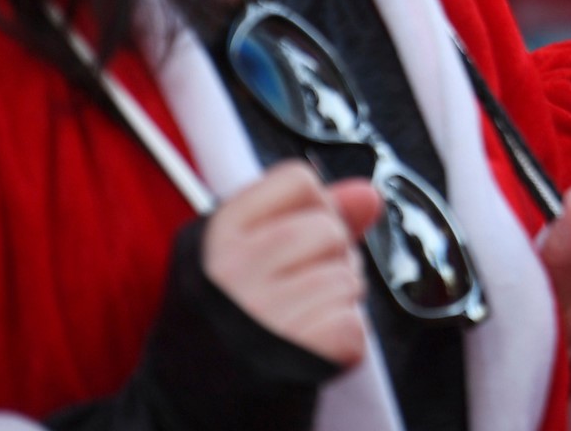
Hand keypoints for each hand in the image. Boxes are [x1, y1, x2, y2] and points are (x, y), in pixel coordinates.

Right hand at [202, 162, 381, 367]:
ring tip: (304, 316)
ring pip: (347, 278)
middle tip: (302, 285)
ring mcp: (261, 313)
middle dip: (334, 256)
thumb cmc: (233, 312)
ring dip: (340, 300)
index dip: (314, 205)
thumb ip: (312, 213)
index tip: (297, 236)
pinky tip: (310, 343)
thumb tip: (369, 194)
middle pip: (331, 227)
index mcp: (220, 233)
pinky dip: (344, 337)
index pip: (298, 179)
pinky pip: (353, 325)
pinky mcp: (294, 354)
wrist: (200, 392)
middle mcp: (233, 269)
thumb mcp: (251, 249)